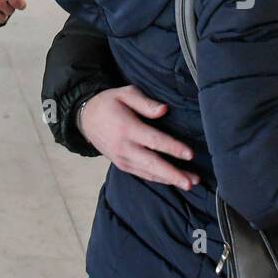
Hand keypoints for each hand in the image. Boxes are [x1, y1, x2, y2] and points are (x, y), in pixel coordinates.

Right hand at [78, 85, 200, 190]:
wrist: (85, 118)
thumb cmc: (108, 103)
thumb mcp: (125, 93)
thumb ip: (145, 102)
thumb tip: (164, 110)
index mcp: (127, 128)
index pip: (154, 140)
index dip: (173, 148)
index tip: (190, 154)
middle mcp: (124, 147)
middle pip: (152, 163)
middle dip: (173, 174)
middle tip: (192, 182)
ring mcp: (122, 159)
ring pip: (148, 173)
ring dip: (169, 179)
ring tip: (189, 183)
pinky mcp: (121, 165)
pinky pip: (142, 174)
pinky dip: (158, 179)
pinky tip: (172, 181)